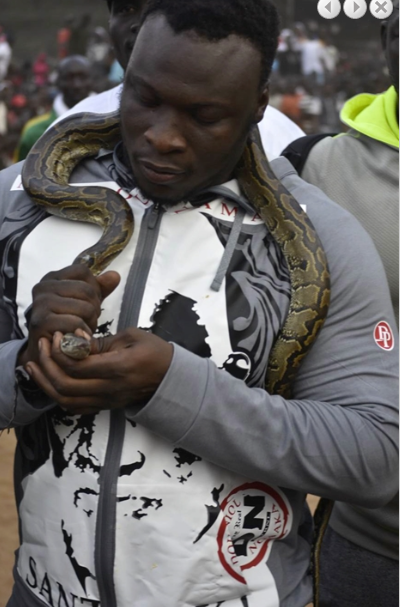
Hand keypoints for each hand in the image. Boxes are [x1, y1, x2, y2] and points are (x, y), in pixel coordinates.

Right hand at [18, 265, 119, 366]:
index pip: (83, 271)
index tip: (91, 303)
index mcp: (53, 278)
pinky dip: (83, 333)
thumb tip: (115, 276)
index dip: (94, 288)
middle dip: (95, 309)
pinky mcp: (41, 322)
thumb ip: (99, 289)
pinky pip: (75, 323)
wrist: (47, 350)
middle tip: (89, 321)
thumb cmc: (66, 323)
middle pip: (86, 290)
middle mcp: (43, 287)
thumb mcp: (84, 302)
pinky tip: (79, 338)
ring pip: (85, 307)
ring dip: (91, 323)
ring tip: (84, 330)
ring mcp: (41, 304)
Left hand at [25, 328, 173, 415]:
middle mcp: (109, 388)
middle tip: (42, 344)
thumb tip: (74, 340)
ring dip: (45, 383)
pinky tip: (50, 381)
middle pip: (65, 385)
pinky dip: (58, 396)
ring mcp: (106, 400)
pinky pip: (75, 407)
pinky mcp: (104, 405)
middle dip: (47, 364)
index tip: (58, 335)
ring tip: (35, 365)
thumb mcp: (131, 336)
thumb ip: (100, 341)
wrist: (170, 377)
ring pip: (65, 400)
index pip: (76, 366)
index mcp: (117, 368)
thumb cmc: (153, 352)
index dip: (60, 350)